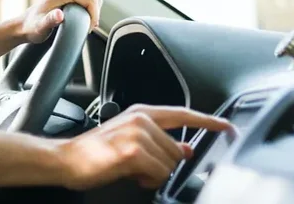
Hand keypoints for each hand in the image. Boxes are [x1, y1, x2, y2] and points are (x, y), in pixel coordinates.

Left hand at [20, 0, 102, 43]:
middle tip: (85, 29)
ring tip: (82, 26)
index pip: (91, 0)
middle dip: (94, 15)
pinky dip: (87, 11)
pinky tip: (80, 21)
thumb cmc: (31, 27)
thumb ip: (50, 21)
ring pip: (92, 0)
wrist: (24, 26)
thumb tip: (59, 15)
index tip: (87, 29)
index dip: (94, 16)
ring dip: (91, 14)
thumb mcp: (41, 27)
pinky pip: (86, 1)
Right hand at [54, 104, 232, 189]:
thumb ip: (159, 141)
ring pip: (170, 164)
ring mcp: (137, 135)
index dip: (208, 121)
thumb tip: (185, 149)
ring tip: (133, 171)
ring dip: (155, 174)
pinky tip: (131, 175)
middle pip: (178, 150)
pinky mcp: (133, 152)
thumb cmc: (93, 152)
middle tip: (141, 169)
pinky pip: (159, 173)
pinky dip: (148, 180)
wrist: (65, 159)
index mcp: (141, 113)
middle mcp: (141, 120)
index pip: (183, 114)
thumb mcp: (129, 141)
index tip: (227, 127)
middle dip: (165, 165)